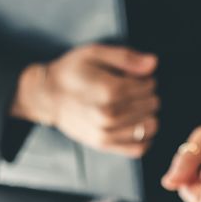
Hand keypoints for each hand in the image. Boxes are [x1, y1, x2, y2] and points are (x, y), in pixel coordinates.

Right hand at [11, 43, 158, 157]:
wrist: (47, 96)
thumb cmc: (71, 72)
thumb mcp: (95, 53)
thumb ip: (125, 57)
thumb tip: (153, 63)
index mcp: (109, 90)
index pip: (148, 87)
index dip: (146, 80)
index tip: (135, 78)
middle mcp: (109, 114)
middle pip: (151, 106)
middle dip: (147, 96)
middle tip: (132, 92)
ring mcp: (106, 132)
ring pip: (150, 126)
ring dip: (148, 115)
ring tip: (134, 107)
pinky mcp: (104, 145)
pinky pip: (139, 148)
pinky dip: (144, 137)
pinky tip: (136, 125)